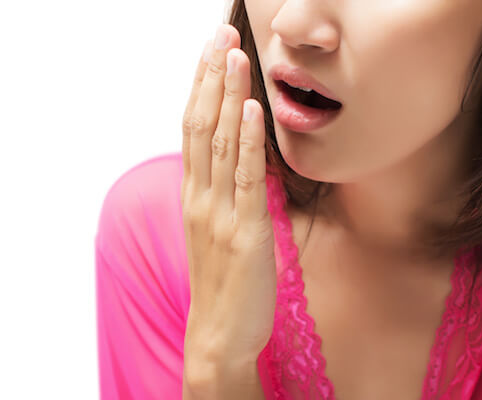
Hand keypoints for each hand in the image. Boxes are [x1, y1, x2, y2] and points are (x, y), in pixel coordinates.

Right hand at [180, 23, 275, 389]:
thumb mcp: (220, 229)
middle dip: (210, 77)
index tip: (209, 51)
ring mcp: (220, 214)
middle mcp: (201, 198)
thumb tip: (246, 156)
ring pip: (219, 144)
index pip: (194, 130)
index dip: (201, 88)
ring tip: (232, 54)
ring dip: (227, 95)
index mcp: (195, 196)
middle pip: (201, 126)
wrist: (221, 333)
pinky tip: (251, 109)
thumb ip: (228, 192)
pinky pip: (246, 178)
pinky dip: (246, 141)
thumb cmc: (225, 281)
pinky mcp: (246, 232)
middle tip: (218, 34)